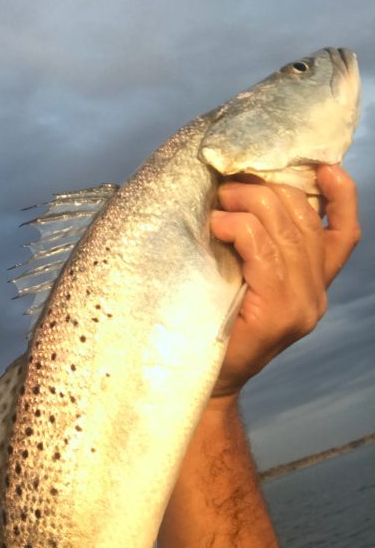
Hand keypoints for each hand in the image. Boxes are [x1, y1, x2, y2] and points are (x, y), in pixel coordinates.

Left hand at [208, 165, 360, 400]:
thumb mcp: (246, 282)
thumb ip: (263, 249)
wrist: (204, 381)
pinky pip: (263, 250)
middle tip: (230, 185)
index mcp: (316, 286)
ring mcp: (301, 306)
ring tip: (220, 200)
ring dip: (249, 203)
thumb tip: (252, 192)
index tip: (321, 166)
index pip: (343, 233)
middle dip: (269, 190)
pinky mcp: (278, 314)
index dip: (340, 195)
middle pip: (306, 221)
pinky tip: (218, 225)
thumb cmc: (216, 326)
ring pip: (286, 230)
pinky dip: (239, 228)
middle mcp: (316, 296)